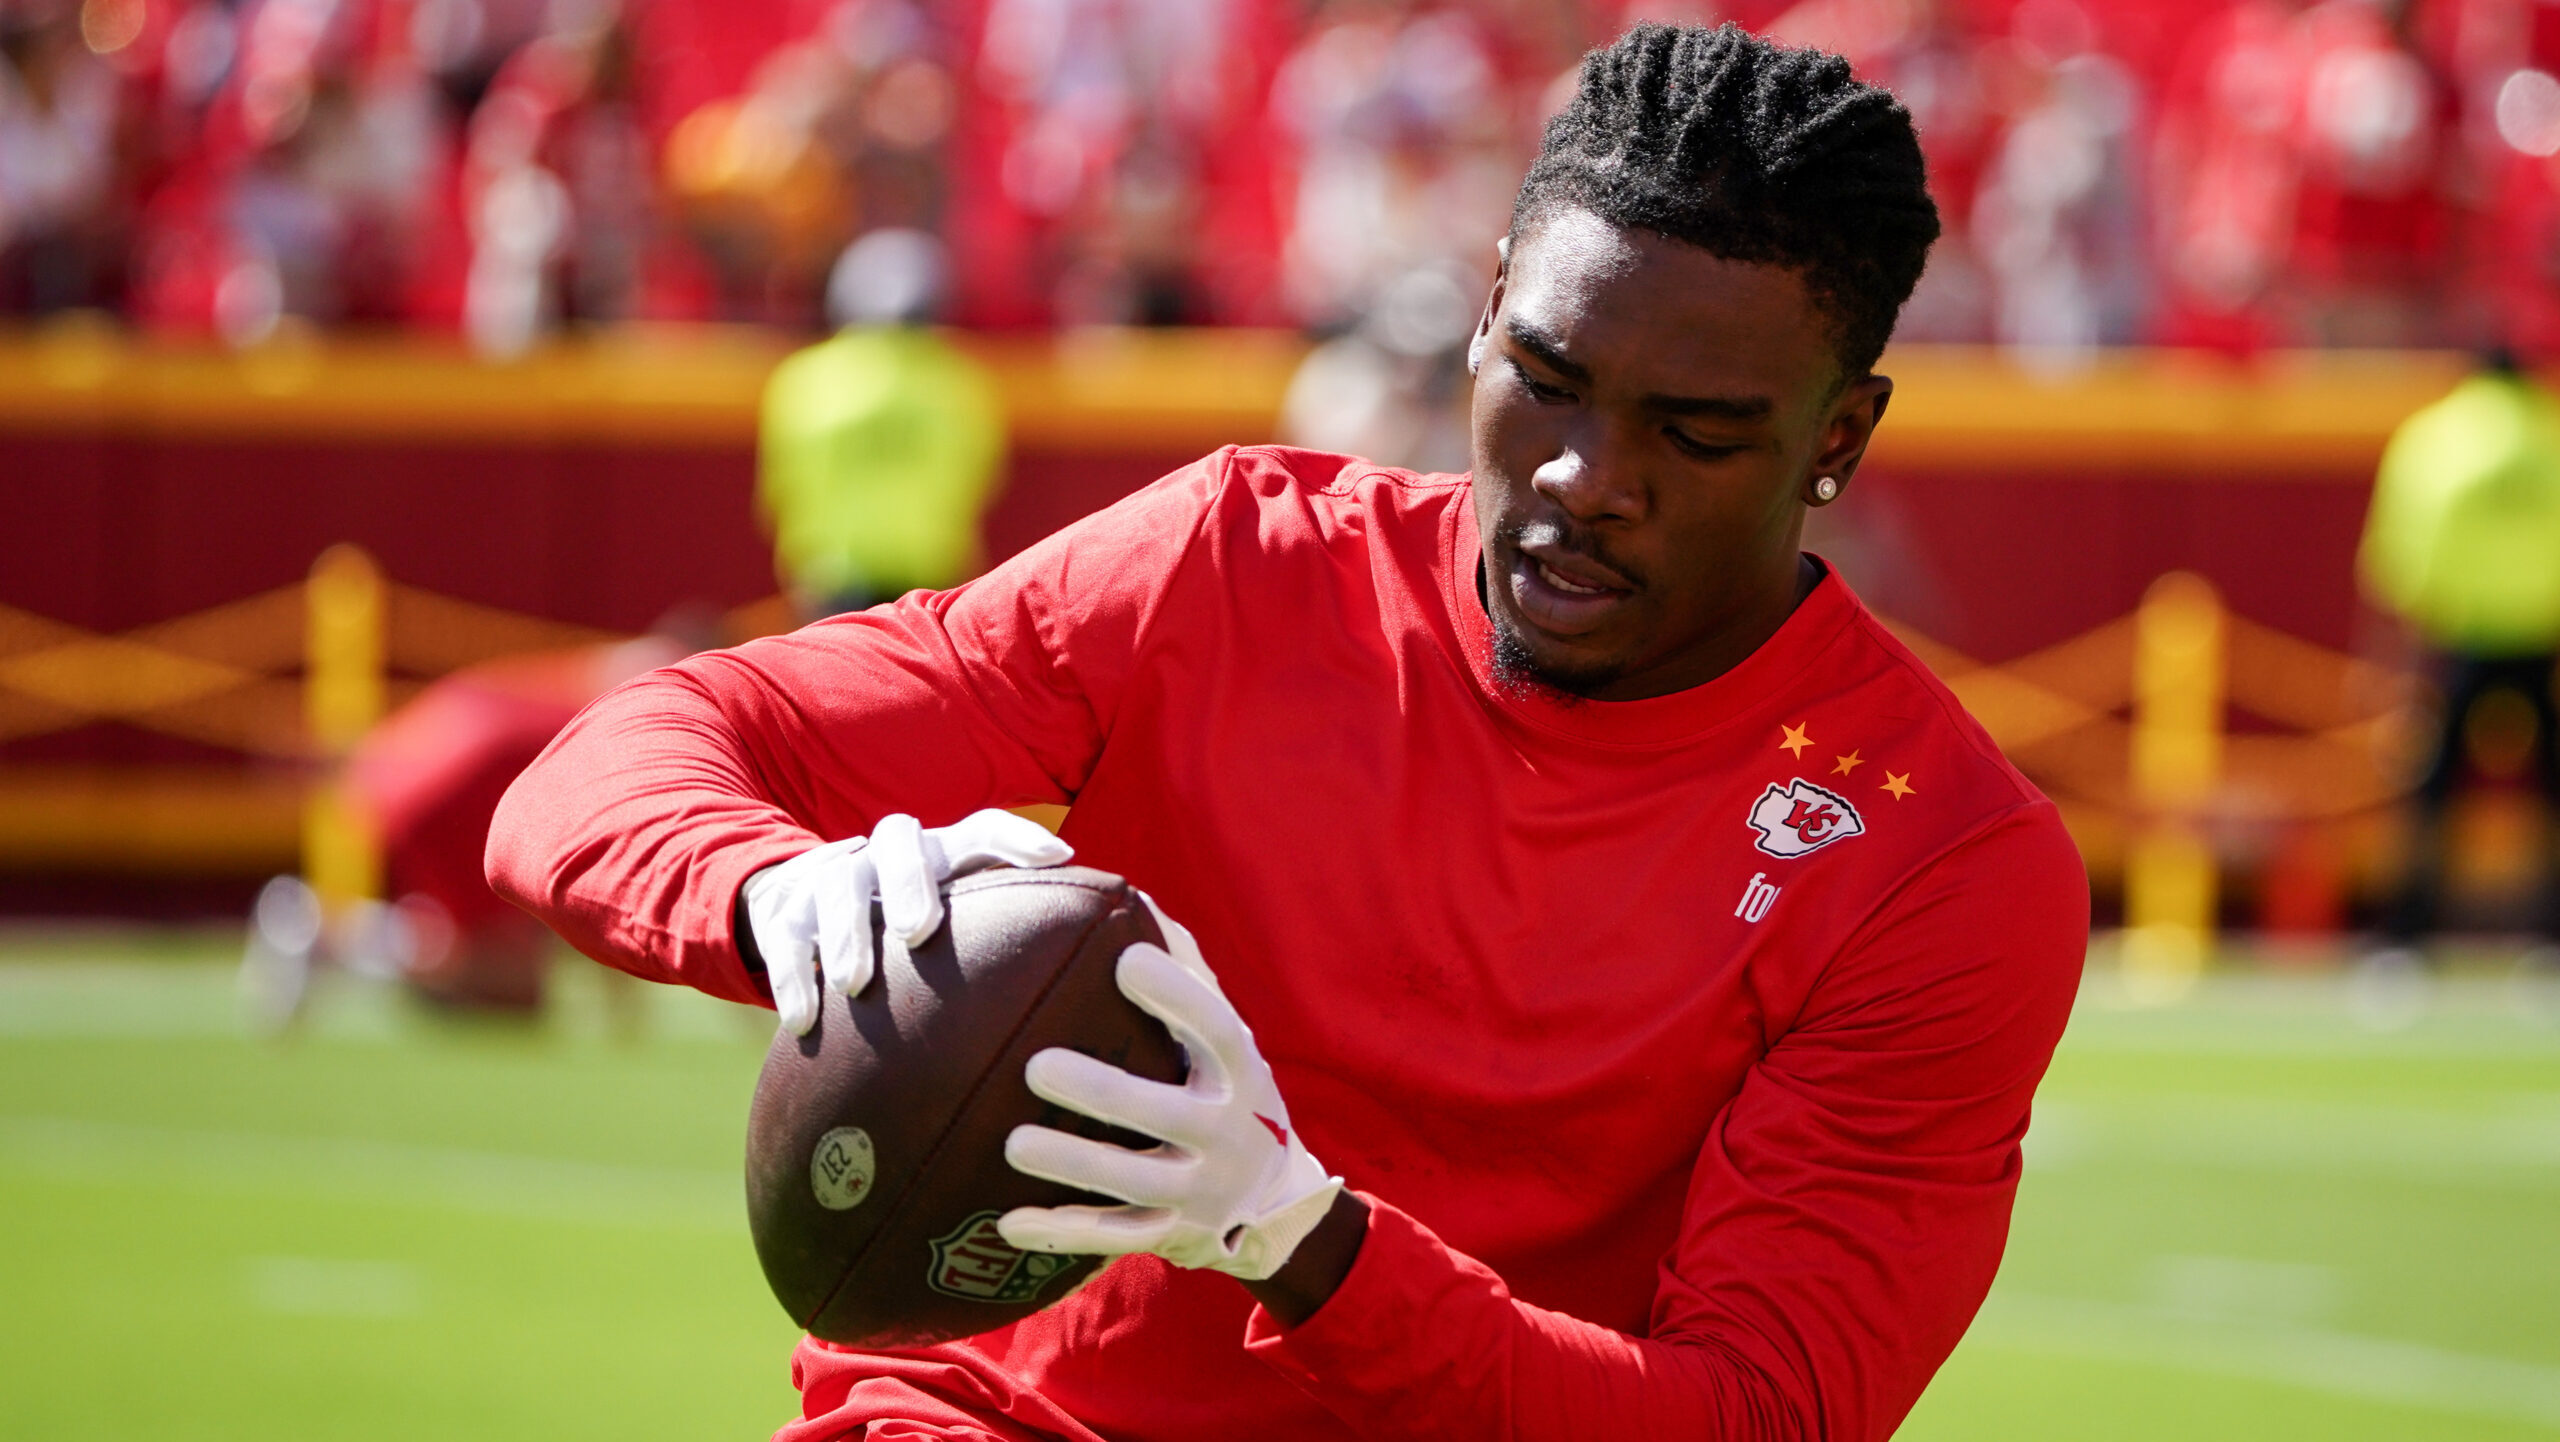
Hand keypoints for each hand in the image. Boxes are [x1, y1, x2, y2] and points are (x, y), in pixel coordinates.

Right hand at [743, 808, 1072, 1034]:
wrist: (803, 895)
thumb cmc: (908, 922)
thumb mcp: (955, 917)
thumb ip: (1009, 935)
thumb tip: (1096, 966)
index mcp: (939, 851)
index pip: (981, 829)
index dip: (1017, 839)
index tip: (1057, 859)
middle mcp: (887, 852)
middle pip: (898, 839)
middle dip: (910, 882)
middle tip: (920, 930)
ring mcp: (832, 876)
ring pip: (836, 884)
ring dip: (845, 933)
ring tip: (855, 983)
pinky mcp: (785, 911)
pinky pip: (783, 936)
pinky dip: (792, 976)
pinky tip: (805, 1021)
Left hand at [997, 940, 1342, 1280]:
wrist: (1276, 1204)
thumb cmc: (1229, 1092)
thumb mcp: (1228, 1043)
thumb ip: (1188, 977)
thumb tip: (1133, 900)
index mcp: (1240, 1073)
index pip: (1215, 1028)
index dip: (1176, 995)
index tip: (1126, 959)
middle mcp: (1227, 1134)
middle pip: (1168, 1114)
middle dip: (1103, 1094)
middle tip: (1038, 1066)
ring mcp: (1200, 1190)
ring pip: (1135, 1181)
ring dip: (1075, 1164)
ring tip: (1015, 1143)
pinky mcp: (1171, 1232)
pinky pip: (1114, 1236)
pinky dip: (1063, 1230)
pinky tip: (1009, 1221)